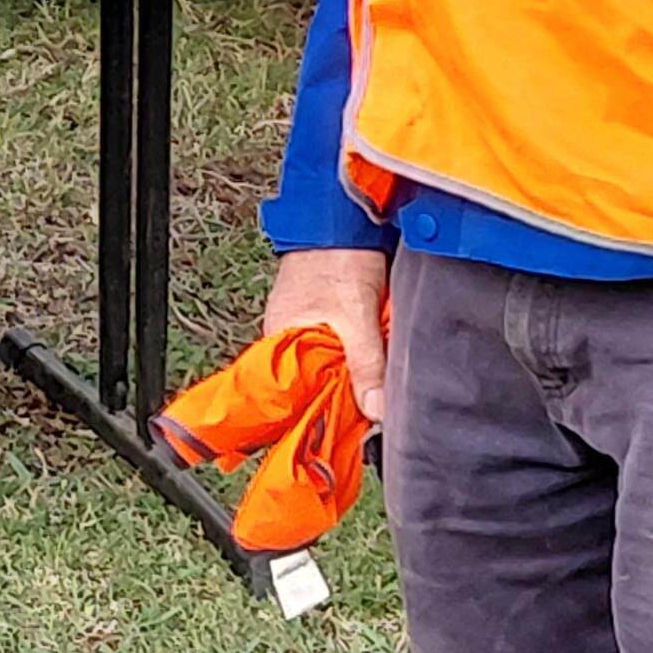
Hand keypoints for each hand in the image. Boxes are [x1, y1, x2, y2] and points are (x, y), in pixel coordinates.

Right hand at [260, 247, 391, 425]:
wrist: (344, 216)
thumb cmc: (337, 258)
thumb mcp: (355, 316)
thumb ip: (365, 364)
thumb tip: (376, 412)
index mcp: (277, 341)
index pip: (288, 395)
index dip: (314, 416)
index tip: (343, 436)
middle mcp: (285, 339)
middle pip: (313, 384)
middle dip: (340, 399)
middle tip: (369, 415)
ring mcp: (304, 328)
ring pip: (330, 368)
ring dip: (352, 378)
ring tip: (374, 390)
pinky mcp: (324, 320)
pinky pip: (340, 351)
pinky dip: (357, 358)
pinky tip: (375, 360)